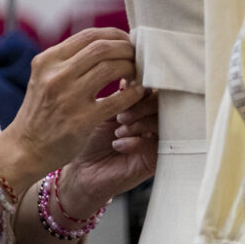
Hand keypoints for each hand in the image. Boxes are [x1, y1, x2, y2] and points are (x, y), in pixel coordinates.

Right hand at [0, 28, 141, 187]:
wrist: (25, 149)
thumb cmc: (40, 113)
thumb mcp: (44, 78)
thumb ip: (68, 61)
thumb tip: (105, 45)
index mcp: (47, 61)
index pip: (89, 35)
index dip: (115, 35)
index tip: (127, 42)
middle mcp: (56, 75)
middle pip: (102, 48)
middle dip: (126, 49)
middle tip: (137, 57)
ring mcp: (68, 98)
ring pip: (111, 68)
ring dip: (131, 68)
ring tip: (137, 74)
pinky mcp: (81, 120)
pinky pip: (116, 100)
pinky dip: (132, 93)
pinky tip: (137, 93)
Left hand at [60, 87, 158, 214]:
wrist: (81, 170)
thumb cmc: (88, 136)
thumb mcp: (101, 108)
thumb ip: (118, 93)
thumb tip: (130, 73)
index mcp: (142, 103)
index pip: (154, 86)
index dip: (141, 84)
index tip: (125, 86)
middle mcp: (153, 119)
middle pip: (163, 101)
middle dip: (141, 104)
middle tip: (120, 115)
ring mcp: (156, 140)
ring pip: (163, 121)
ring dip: (139, 122)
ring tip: (119, 130)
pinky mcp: (155, 160)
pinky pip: (157, 145)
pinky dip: (137, 141)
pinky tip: (118, 144)